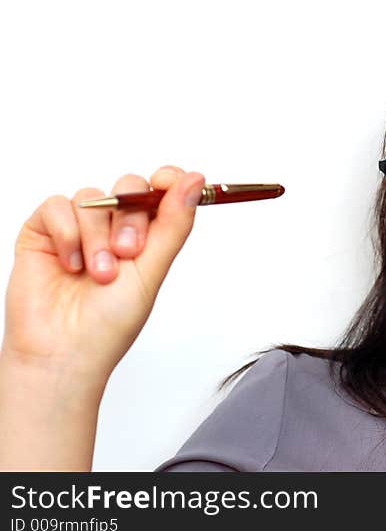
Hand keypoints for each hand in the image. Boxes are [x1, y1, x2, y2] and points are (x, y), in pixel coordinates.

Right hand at [2, 166, 204, 382]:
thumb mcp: (153, 269)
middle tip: (128, 253)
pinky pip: (57, 206)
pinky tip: (70, 265)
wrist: (64, 350)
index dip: (167, 179)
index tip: (167, 182)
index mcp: (147, 236)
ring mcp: (79, 228)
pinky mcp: (44, 232)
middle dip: (131, 219)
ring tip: (97, 273)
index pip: (160, 190)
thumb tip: (196, 180)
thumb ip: (174, 223)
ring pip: (93, 197)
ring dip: (97, 236)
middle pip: (129, 187)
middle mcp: (113, 228)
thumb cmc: (110, 322)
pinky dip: (67, 234)